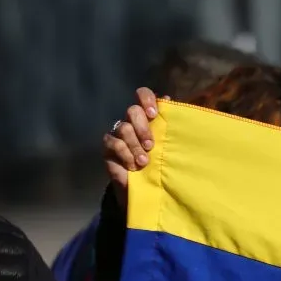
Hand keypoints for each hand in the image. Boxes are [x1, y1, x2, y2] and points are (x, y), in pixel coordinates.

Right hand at [103, 87, 164, 206]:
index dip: (146, 99)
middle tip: (150, 145)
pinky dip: (125, 154)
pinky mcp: (108, 146)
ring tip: (144, 161)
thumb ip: (172, 125)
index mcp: (148, 116)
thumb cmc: (161, 162)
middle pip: (132, 111)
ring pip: (124, 128)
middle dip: (142, 127)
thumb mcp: (170, 145)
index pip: (143, 95)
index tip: (154, 114)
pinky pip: (114, 143)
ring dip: (135, 145)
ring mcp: (118, 132)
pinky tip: (133, 165)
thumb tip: (170, 102)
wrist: (146, 185)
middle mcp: (132, 121)